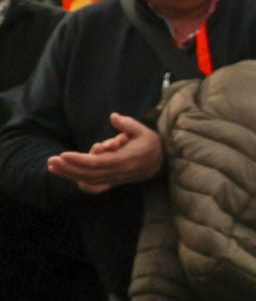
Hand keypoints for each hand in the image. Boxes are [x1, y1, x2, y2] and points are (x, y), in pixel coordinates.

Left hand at [47, 113, 163, 193]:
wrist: (159, 163)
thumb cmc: (149, 144)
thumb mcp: (143, 131)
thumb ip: (128, 124)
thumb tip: (113, 117)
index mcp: (124, 159)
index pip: (98, 162)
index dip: (79, 160)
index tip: (63, 155)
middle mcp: (117, 171)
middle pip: (89, 172)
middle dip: (69, 168)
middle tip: (51, 161)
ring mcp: (113, 178)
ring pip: (88, 179)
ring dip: (69, 174)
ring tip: (52, 167)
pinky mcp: (111, 180)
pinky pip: (92, 183)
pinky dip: (78, 180)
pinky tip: (65, 174)